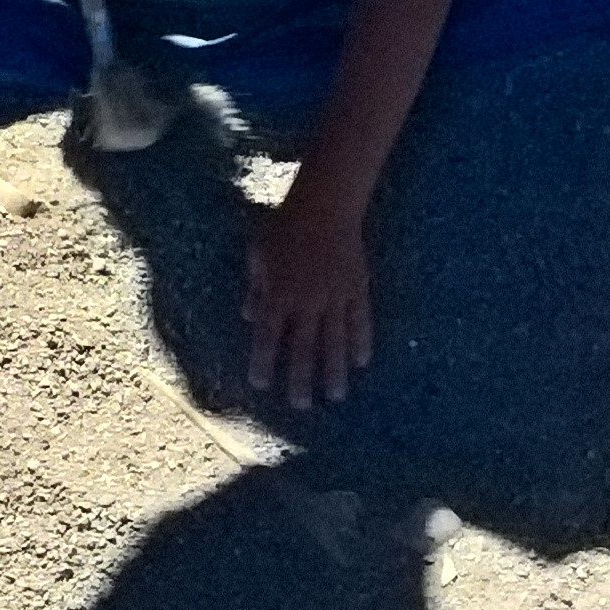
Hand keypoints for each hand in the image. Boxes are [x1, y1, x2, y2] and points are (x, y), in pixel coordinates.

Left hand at [245, 195, 372, 409]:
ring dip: (333, 370)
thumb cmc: (285, 226)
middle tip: (301, 405)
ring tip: (336, 396)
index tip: (262, 385)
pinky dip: (361, 342)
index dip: (263, 362)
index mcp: (278, 293)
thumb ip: (255, 288)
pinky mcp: (357, 288)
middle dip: (300, 378)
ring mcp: (334, 296)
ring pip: (334, 341)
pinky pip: (360, 321)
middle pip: (303, 347)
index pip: (267, 336)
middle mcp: (306, 301)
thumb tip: (248, 318)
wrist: (325, 205)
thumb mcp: (258, 255)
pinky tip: (361, 363)